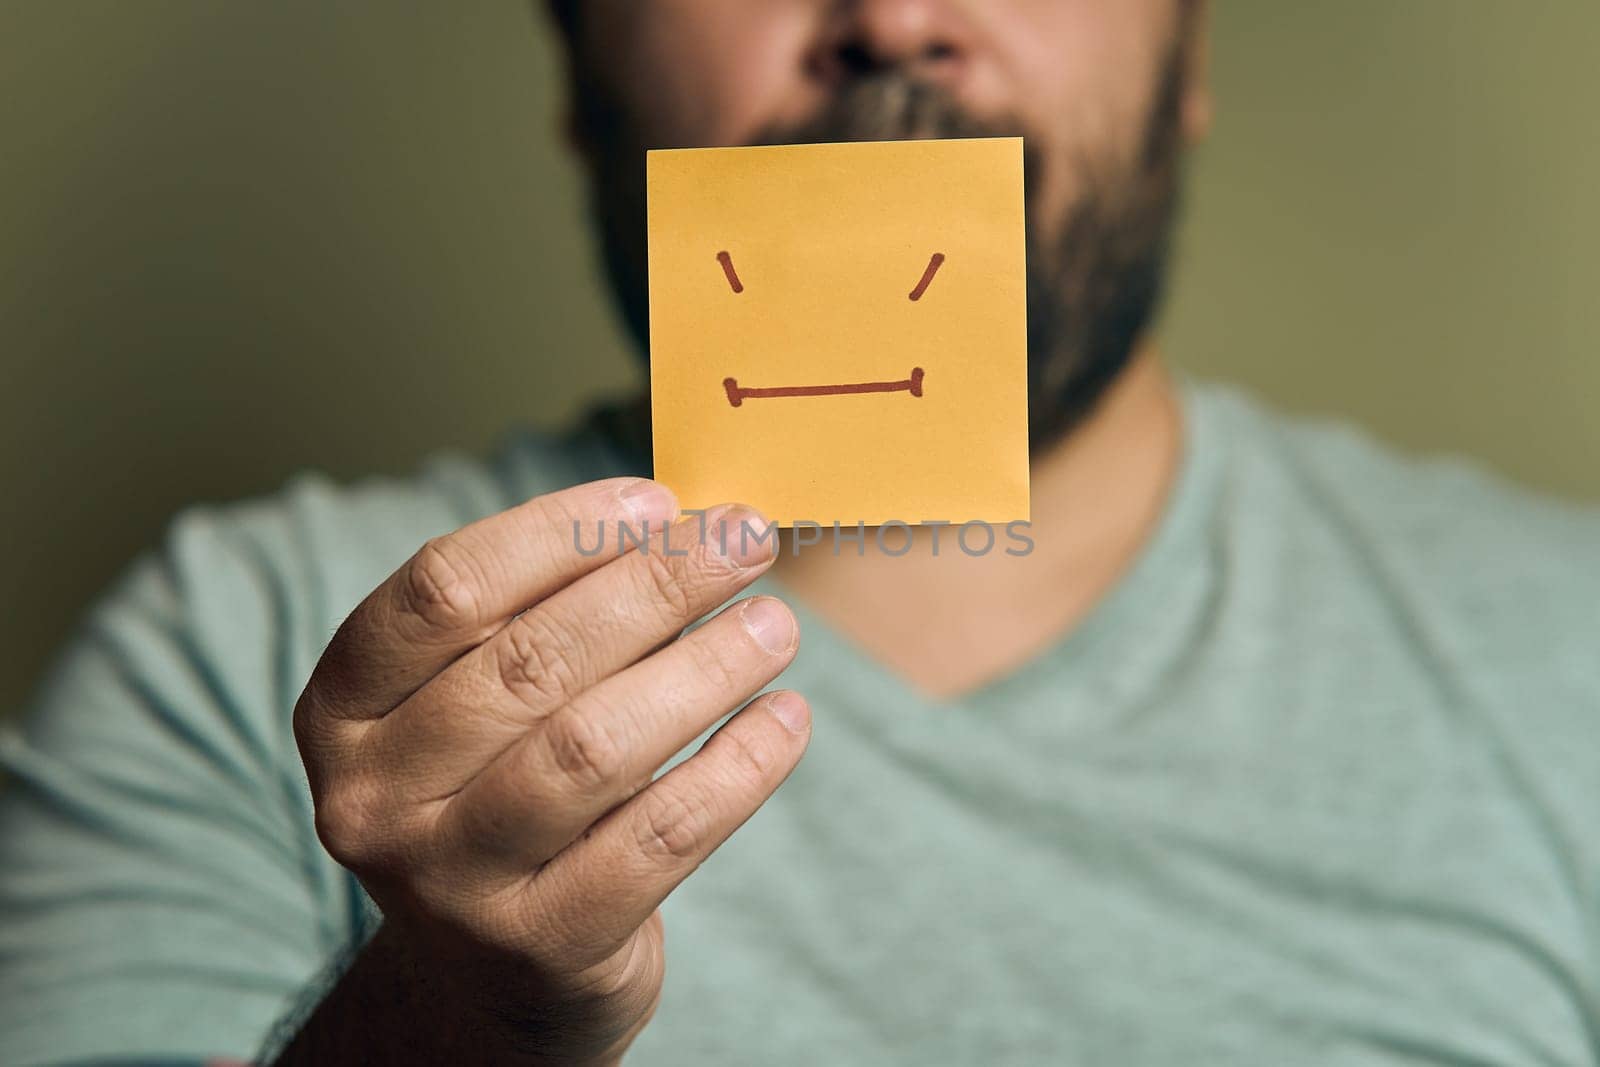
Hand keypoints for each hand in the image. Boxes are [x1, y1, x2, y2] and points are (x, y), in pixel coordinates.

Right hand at [283, 478, 806, 1064]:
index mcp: (343, 710)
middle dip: (656, 584)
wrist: (488, 979)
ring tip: (776, 625)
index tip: (655, 500)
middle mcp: (375, 797)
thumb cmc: (499, 796)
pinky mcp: (540, 945)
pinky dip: (735, 768)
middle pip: (529, 661)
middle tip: (746, 540)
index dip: (554, 532)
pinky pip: (658, 837)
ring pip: (594, 747)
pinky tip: (785, 719)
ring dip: (704, 669)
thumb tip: (683, 525)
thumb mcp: (484, 709)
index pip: (443, 589)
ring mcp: (450, 882)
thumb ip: (549, 620)